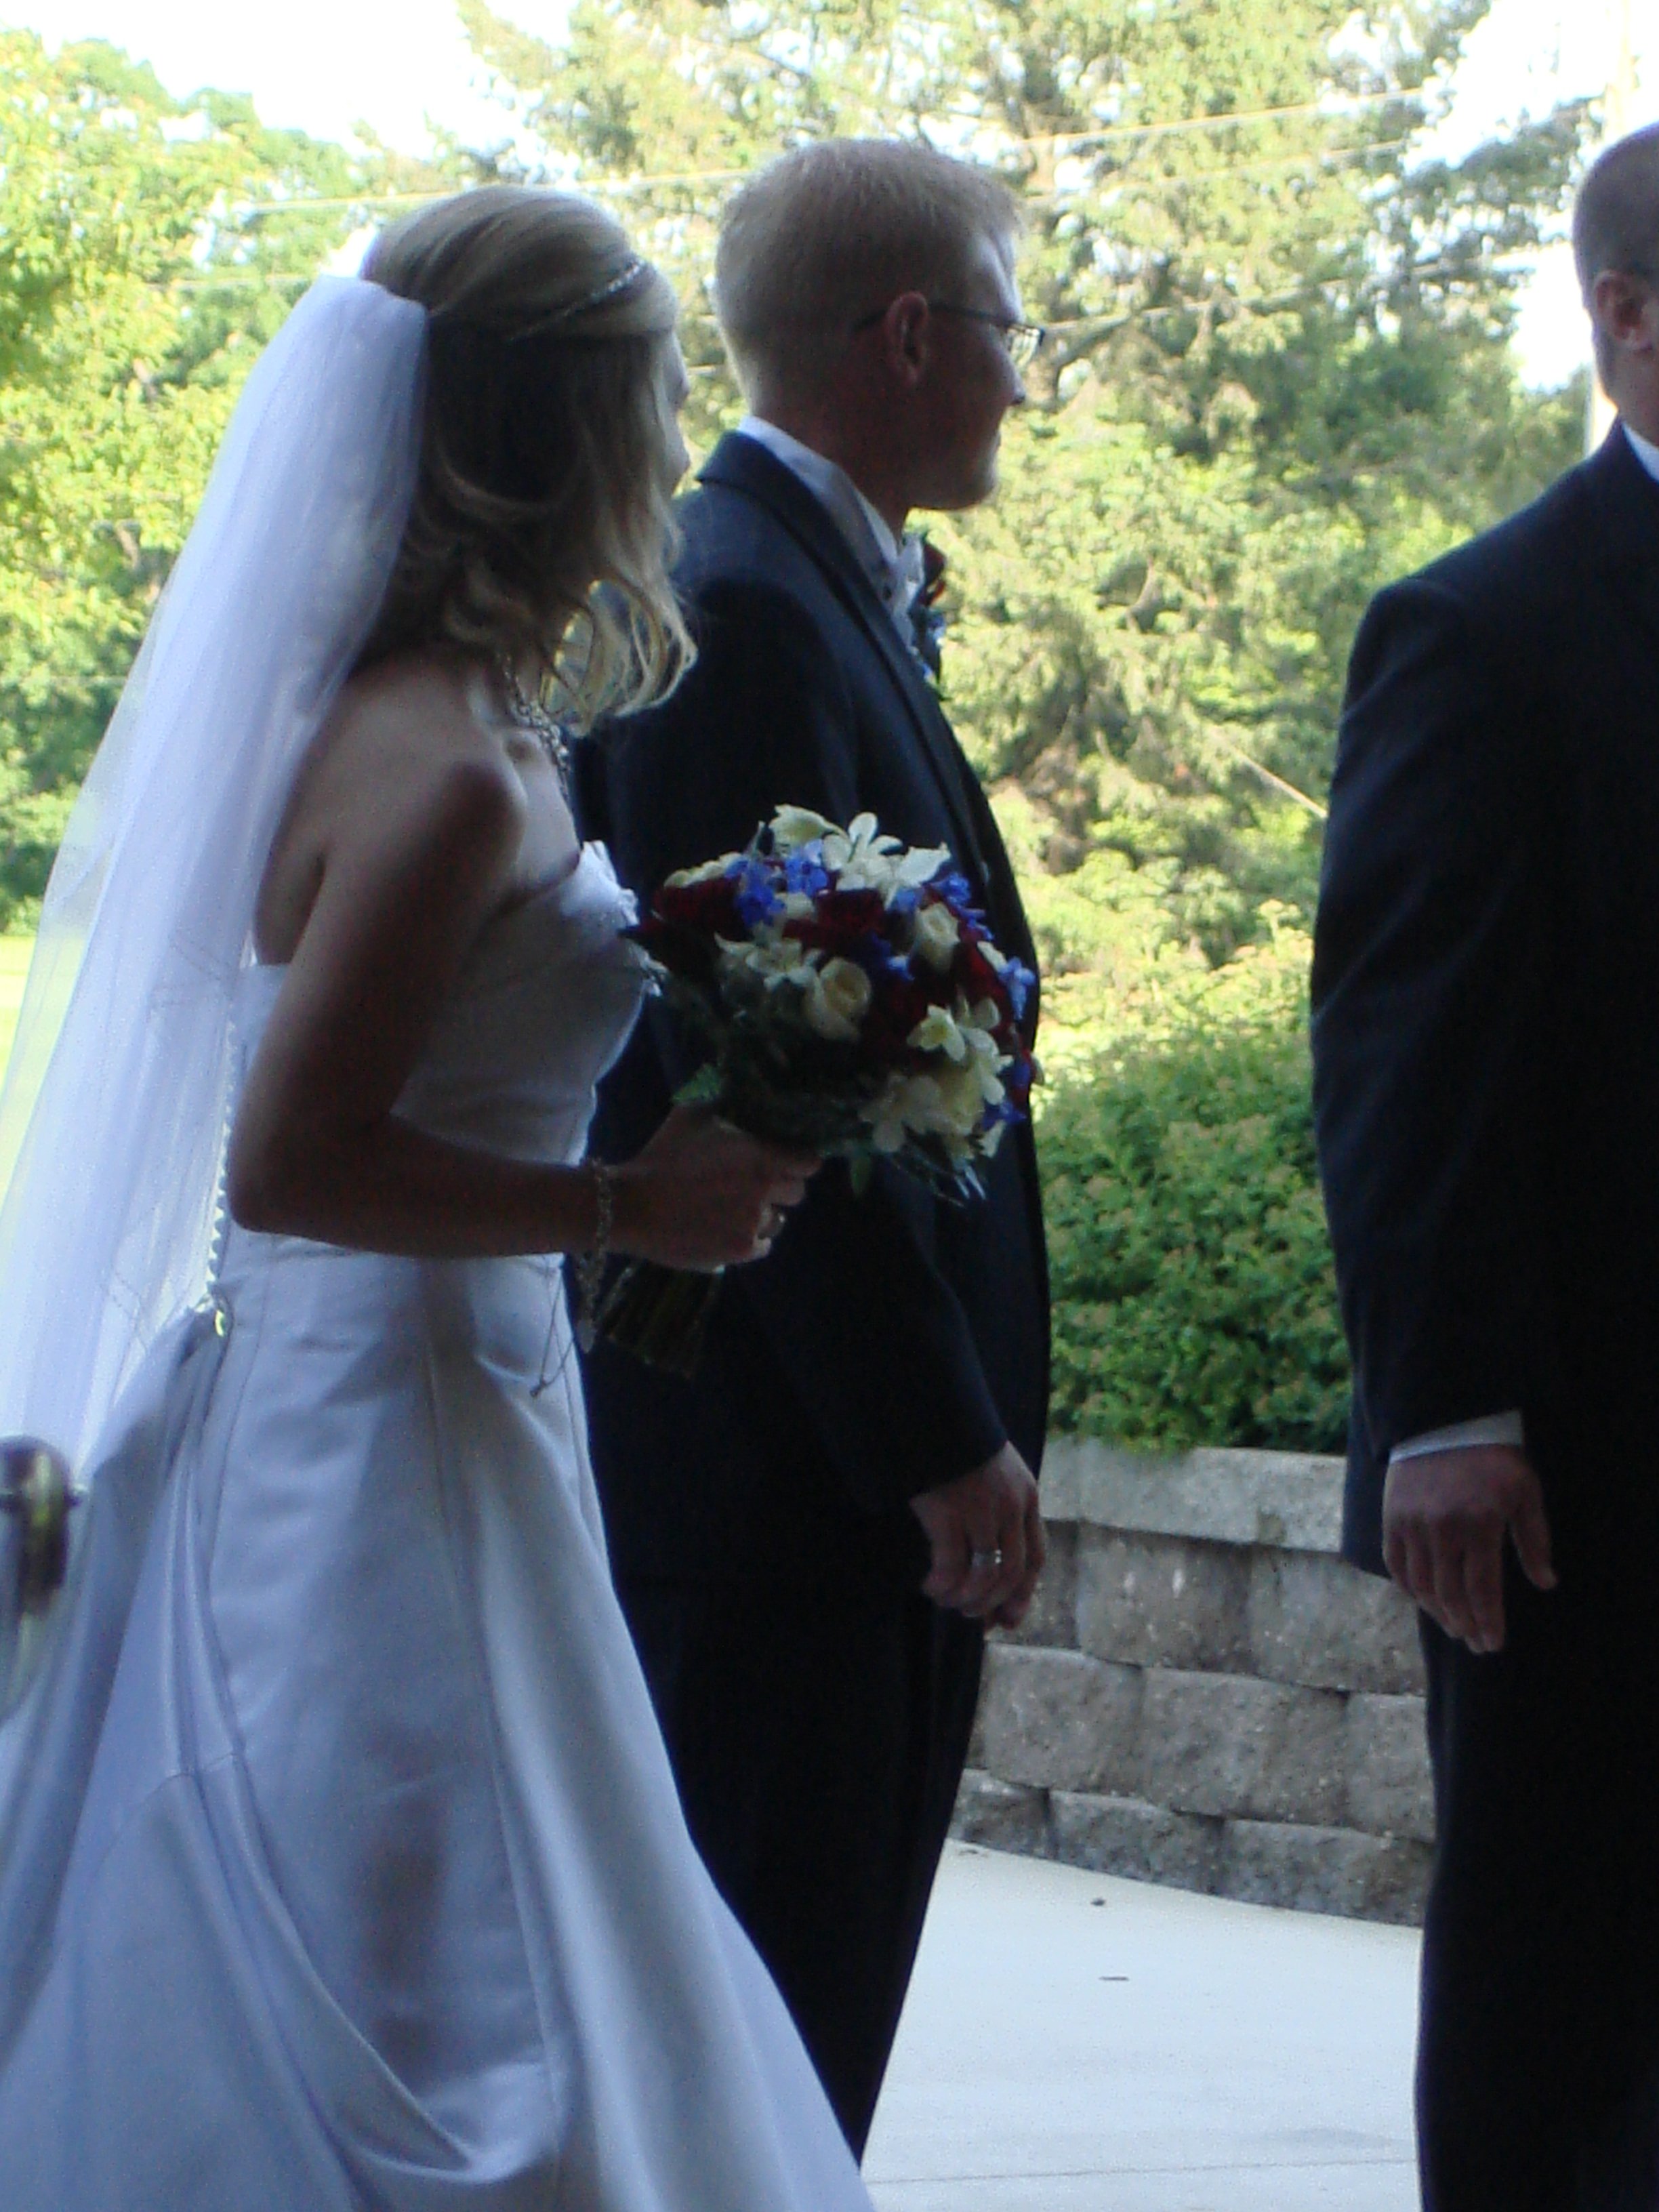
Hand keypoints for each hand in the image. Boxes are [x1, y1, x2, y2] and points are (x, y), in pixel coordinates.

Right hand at [612, 1107, 818, 1271]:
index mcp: (760, 1157)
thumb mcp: (692, 1114)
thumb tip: (740, 1093)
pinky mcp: (740, 1251)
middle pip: (797, 1193)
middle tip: (758, 1183)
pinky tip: (727, 1229)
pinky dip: (750, 1239)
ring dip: (765, 1214)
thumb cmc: (662, 1156)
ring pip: (778, 1221)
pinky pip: (761, 1245)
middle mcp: (765, 1192)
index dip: (800, 1160)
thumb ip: (724, 1103)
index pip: (809, 1162)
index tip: (787, 1159)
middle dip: (782, 1186)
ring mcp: (753, 1225)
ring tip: (737, 1209)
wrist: (631, 1206)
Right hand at [910, 1443, 1044, 1628]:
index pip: (1035, 1557)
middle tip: (970, 1616)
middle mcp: (1010, 1507)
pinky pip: (950, 1565)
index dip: (1023, 1594)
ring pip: (983, 1575)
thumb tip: (995, 1560)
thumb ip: (1003, 1507)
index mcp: (1027, 1497)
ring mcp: (980, 1510)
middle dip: (991, 1602)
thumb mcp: (998, 1472)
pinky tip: (931, 1586)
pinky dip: (942, 1584)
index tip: (1007, 1619)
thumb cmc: (960, 1447)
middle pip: (1011, 1573)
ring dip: (964, 1598)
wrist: (934, 1414)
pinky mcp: (947, 1512)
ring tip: (946, 1600)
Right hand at [1382, 1444, 1556, 1654]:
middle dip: (1465, 1625)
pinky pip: (1396, 1564)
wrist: (1446, 1419)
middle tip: (1476, 1643)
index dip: (1488, 1621)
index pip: (1481, 1588)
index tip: (1493, 1643)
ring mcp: (1412, 1524)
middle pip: (1450, 1593)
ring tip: (1454, 1626)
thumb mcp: (1525, 1492)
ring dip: (1438, 1612)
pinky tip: (1423, 1600)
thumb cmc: (1494, 1458)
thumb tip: (1546, 1583)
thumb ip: (1534, 1540)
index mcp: (1479, 1524)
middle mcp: (1442, 1529)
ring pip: (1421, 1584)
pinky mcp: (1391, 1517)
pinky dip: (1408, 1588)